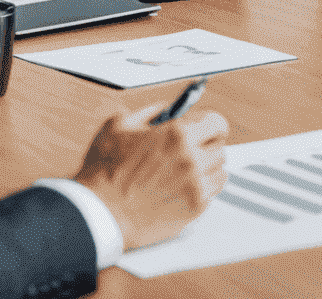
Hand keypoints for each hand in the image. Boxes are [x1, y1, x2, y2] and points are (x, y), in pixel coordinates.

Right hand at [74, 101, 229, 249]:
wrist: (101, 213)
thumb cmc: (106, 170)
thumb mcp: (120, 125)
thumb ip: (150, 112)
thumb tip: (169, 109)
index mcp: (177, 134)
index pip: (216, 122)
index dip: (210, 123)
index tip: (205, 127)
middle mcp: (191, 159)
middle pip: (220, 148)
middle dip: (208, 146)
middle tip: (193, 149)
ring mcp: (195, 186)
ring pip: (220, 172)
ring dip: (208, 168)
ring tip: (188, 170)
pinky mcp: (193, 210)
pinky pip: (212, 194)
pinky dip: (203, 189)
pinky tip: (184, 187)